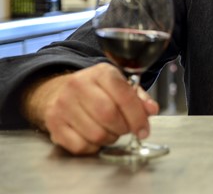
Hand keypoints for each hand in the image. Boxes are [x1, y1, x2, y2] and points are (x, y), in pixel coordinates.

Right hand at [21, 63, 158, 154]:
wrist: (59, 91)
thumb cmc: (97, 90)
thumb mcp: (119, 85)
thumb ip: (139, 98)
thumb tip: (151, 110)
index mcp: (101, 73)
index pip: (124, 96)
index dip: (138, 117)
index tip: (144, 130)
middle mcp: (78, 85)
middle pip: (108, 116)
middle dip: (123, 128)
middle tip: (126, 129)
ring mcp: (63, 105)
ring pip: (96, 134)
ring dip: (110, 138)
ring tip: (110, 131)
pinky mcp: (54, 124)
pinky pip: (80, 146)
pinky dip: (93, 147)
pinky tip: (94, 137)